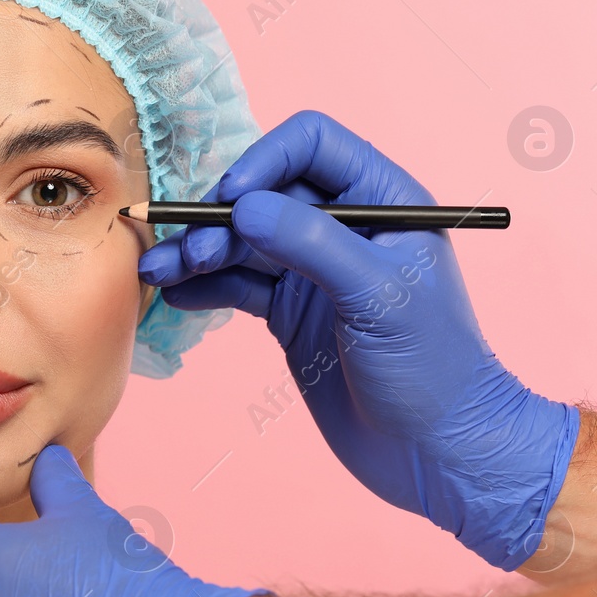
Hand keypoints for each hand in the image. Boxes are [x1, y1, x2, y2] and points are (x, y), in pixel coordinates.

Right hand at [138, 110, 578, 570]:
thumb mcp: (377, 296)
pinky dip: (203, 286)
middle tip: (188, 252)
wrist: (437, 452)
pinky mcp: (291, 313)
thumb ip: (312, 243)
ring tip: (158, 271)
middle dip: (219, 216)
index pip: (312, 145)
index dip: (265, 161)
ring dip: (197, 250)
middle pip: (264, 193)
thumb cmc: (433, 368)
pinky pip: (237, 284)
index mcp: (382, 201)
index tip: (232, 201)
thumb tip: (244, 207)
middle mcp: (345, 227)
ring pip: (242, 240)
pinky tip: (175, 295)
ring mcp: (314, 271)